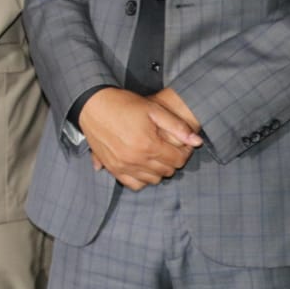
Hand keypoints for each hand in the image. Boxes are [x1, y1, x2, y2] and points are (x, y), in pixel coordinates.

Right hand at [78, 88, 202, 190]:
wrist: (93, 105)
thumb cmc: (124, 104)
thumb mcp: (153, 109)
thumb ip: (177, 126)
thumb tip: (197, 142)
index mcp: (148, 145)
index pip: (178, 160)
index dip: (184, 152)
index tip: (182, 144)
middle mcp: (136, 159)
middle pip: (167, 171)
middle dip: (172, 160)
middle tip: (169, 147)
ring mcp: (122, 166)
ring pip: (152, 180)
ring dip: (158, 170)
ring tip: (156, 155)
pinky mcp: (112, 168)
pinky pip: (133, 184)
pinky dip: (142, 178)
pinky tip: (142, 165)